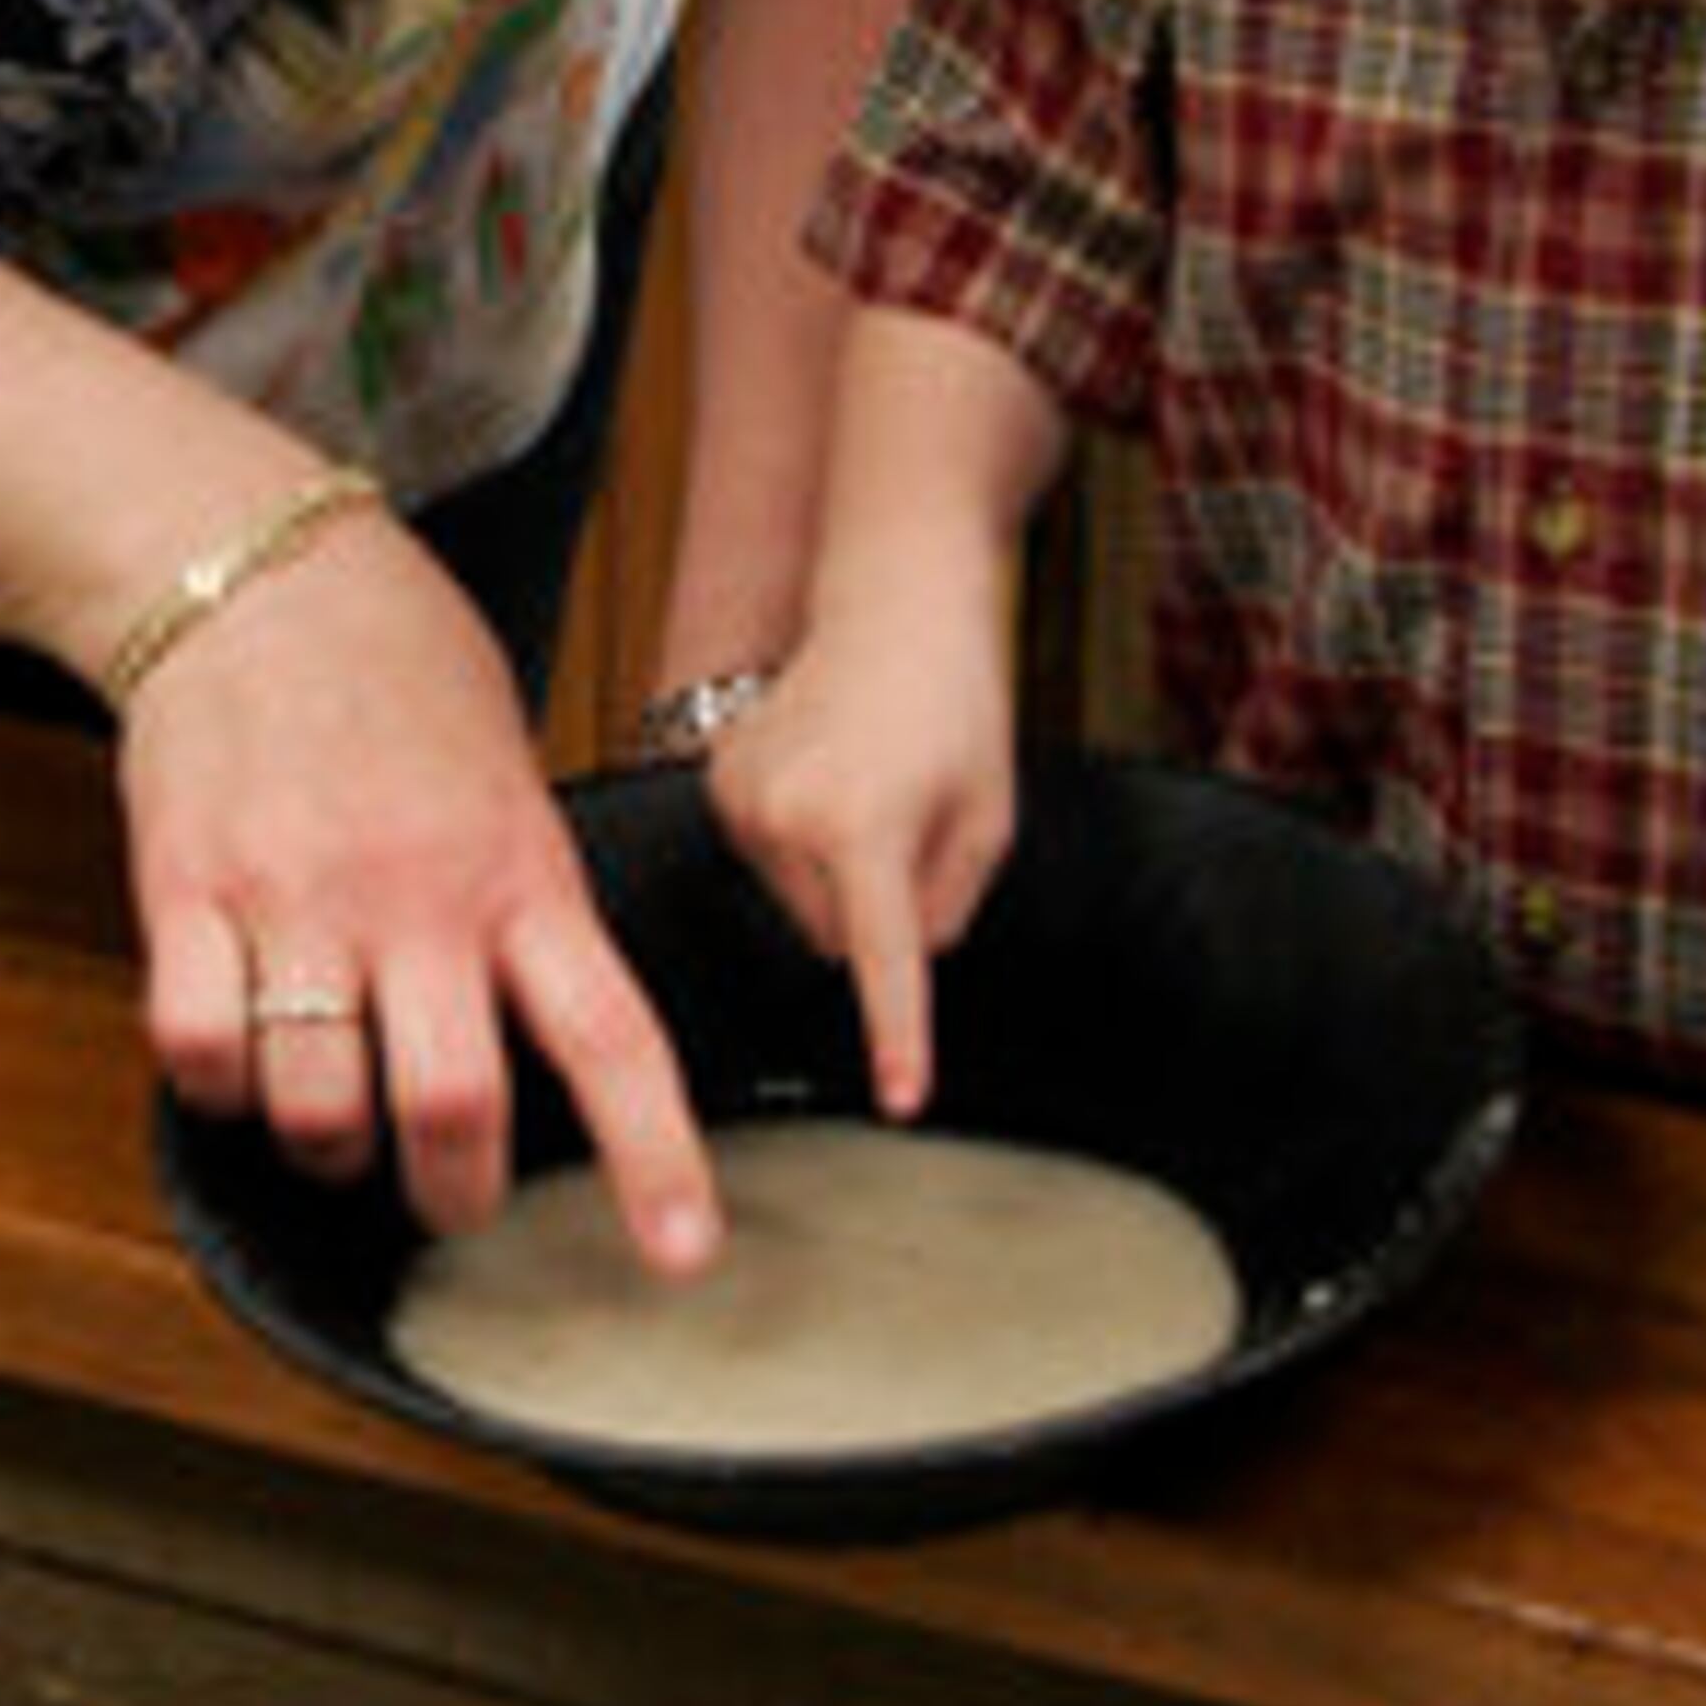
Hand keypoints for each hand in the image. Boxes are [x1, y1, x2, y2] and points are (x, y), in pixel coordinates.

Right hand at [119, 520, 720, 1275]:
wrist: (257, 572)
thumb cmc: (398, 671)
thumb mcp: (508, 777)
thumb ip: (527, 900)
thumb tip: (552, 1030)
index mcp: (518, 870)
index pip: (609, 1036)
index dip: (654, 1159)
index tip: (682, 1257)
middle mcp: (415, 896)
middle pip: (453, 1105)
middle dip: (453, 1190)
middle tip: (449, 1195)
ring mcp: (298, 896)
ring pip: (317, 1106)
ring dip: (326, 1146)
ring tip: (330, 1111)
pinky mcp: (189, 889)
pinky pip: (198, 1051)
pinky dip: (215, 1086)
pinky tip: (233, 1049)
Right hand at [701, 620, 1018, 1120]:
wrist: (895, 609)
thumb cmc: (956, 709)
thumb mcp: (988, 822)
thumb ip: (948, 911)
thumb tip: (892, 962)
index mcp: (864, 824)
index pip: (884, 957)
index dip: (897, 1036)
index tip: (901, 1097)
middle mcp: (786, 815)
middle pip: (838, 940)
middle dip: (878, 910)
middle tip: (911, 823)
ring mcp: (739, 798)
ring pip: (801, 908)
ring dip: (840, 877)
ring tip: (868, 789)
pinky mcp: (718, 785)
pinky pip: (771, 866)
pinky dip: (804, 847)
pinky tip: (827, 780)